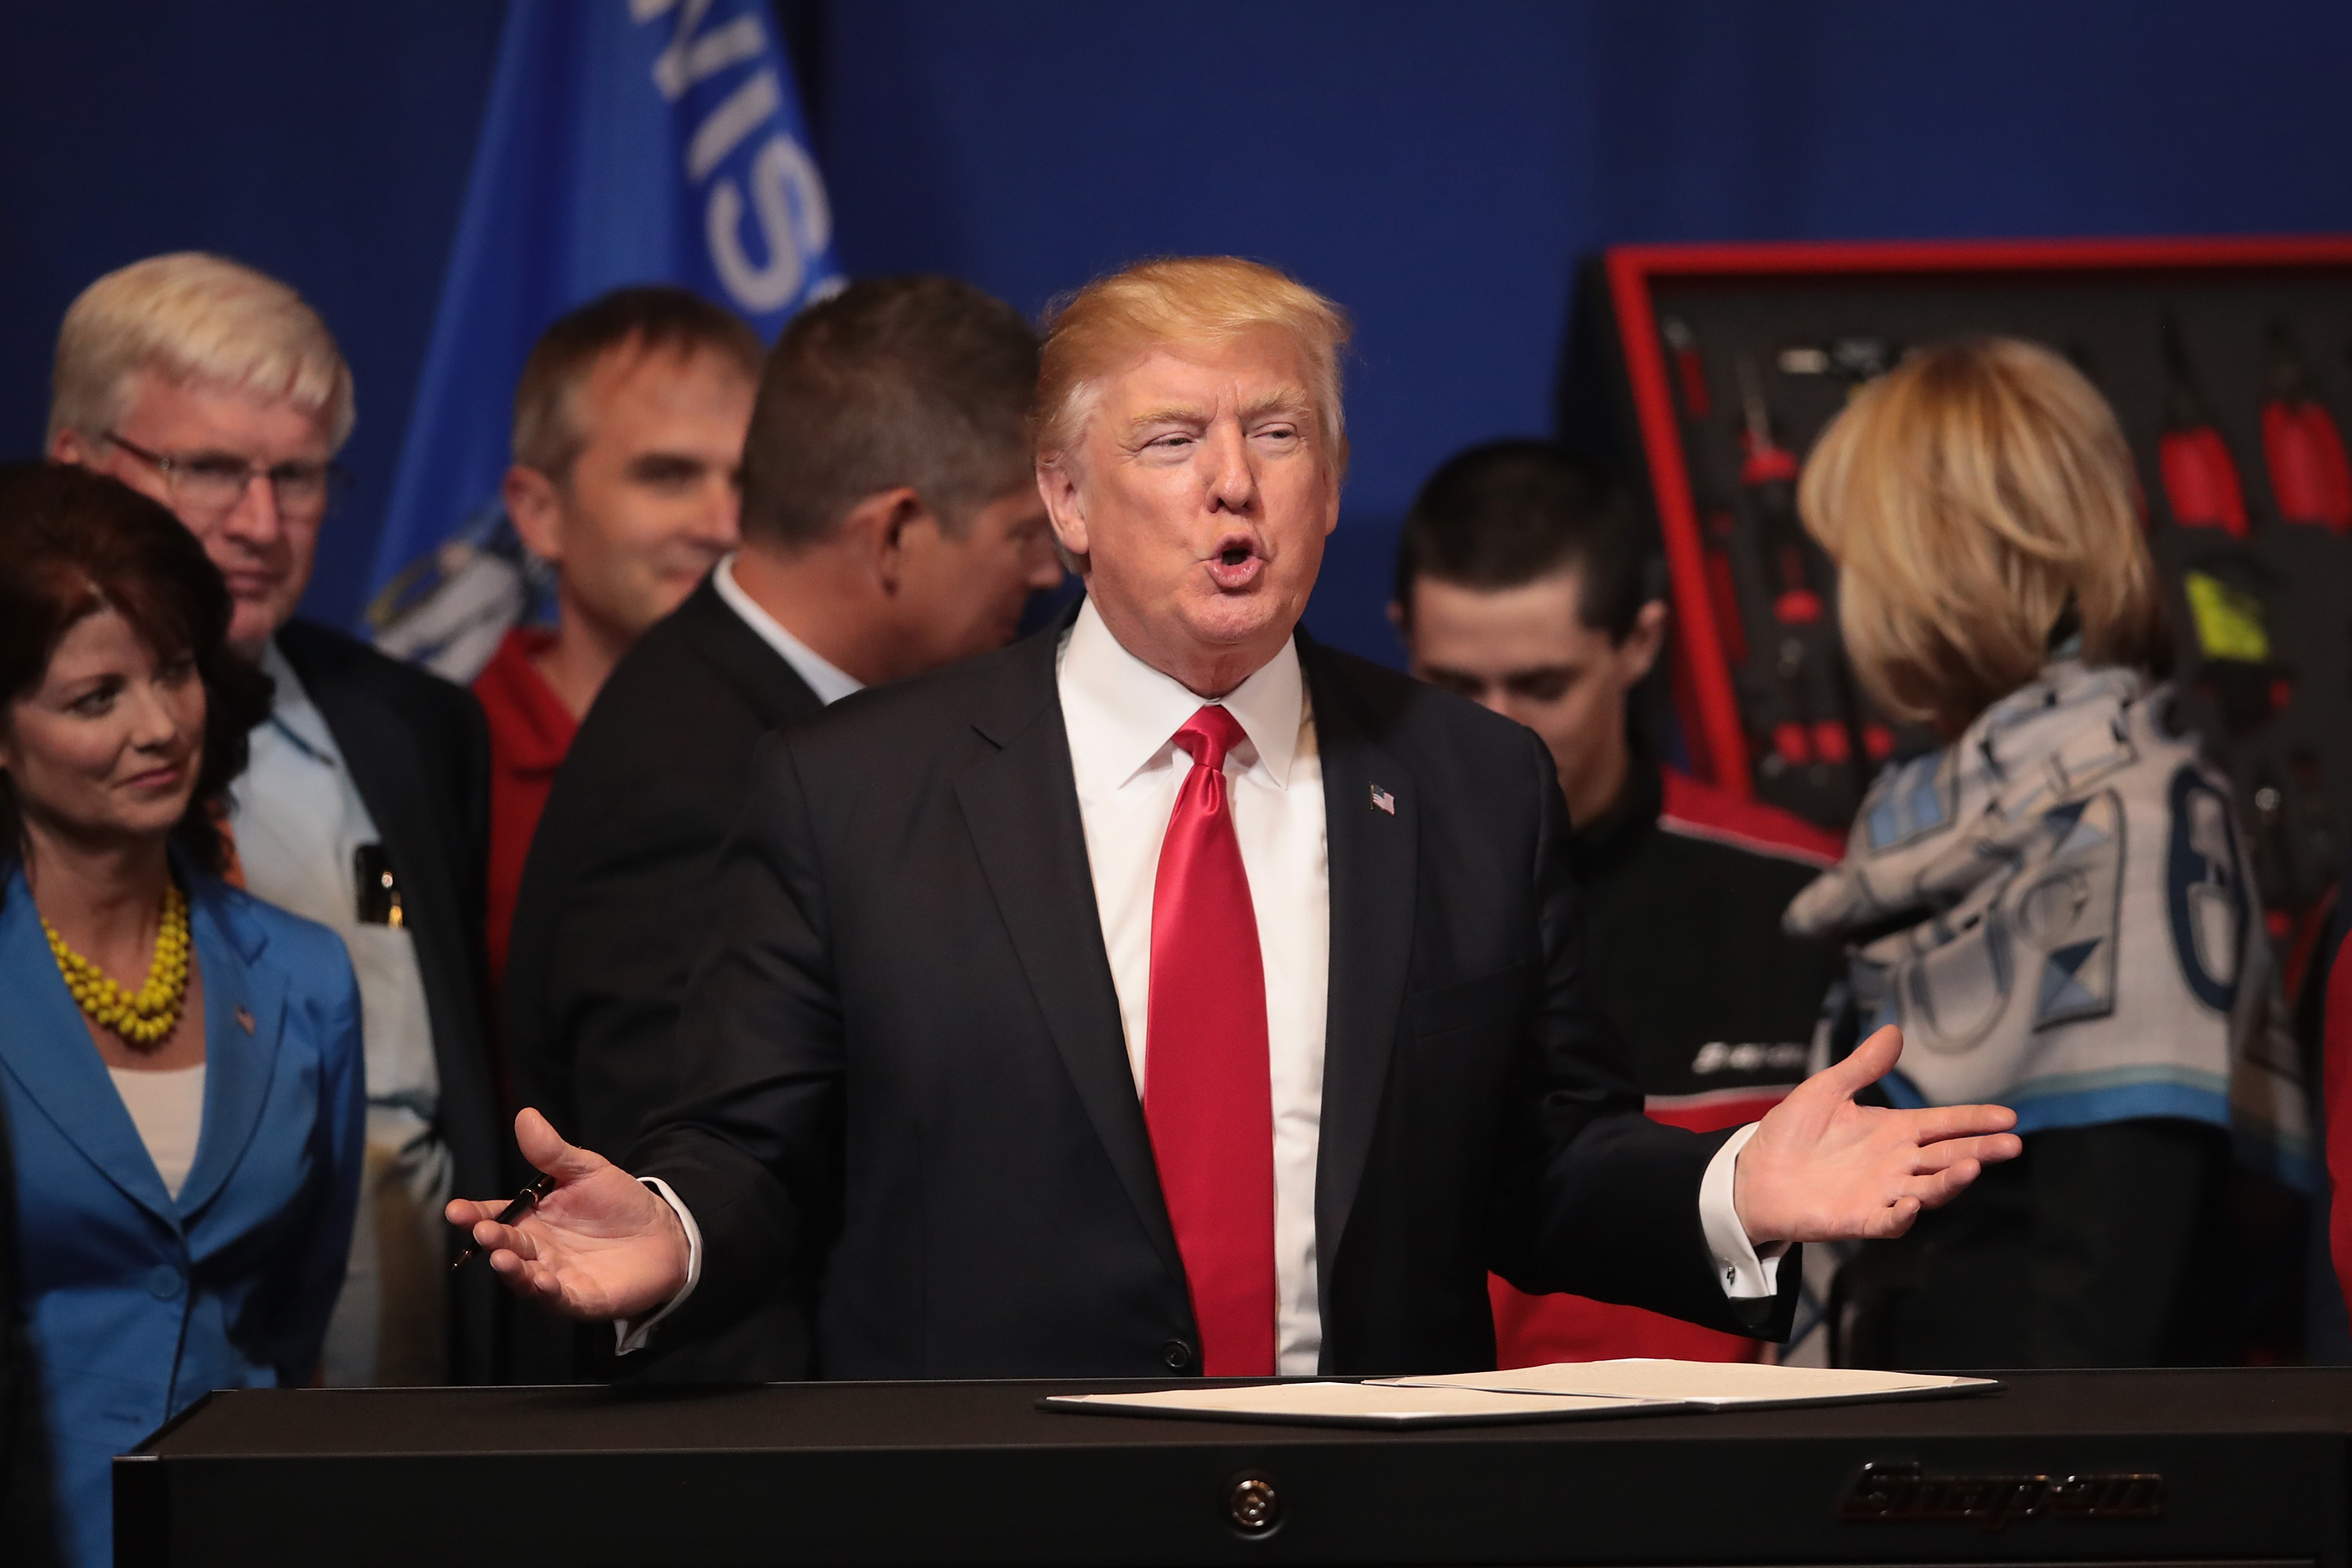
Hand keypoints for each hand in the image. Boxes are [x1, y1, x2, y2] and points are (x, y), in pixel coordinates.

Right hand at [443, 1108, 690, 1320]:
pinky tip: (541, 1281)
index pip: (495, 1217)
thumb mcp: (586, 1170)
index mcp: (532, 1219)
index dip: (474, 1215)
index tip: (455, 1210)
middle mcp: (537, 1250)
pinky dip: (547, 1292)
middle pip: (507, 1246)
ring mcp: (556, 1276)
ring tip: (501, 1258)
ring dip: (512, 1270)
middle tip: (483, 1232)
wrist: (663, 1233)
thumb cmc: (618, 1202)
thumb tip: (525, 1115)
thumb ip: (553, 1151)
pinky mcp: (581, 1298)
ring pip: (525, 1277)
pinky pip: (559, 1299)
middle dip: (493, 1240)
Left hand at [1733, 1025, 2019, 1244]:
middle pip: (1947, 1157)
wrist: (1755, 1173)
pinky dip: (1901, 1216)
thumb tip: (1894, 1031)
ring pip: (1927, 1189)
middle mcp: (1896, 1164)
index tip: (2008, 1118)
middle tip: (2011, 1145)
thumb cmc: (1792, 1132)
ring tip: (1971, 1168)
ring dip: (1949, 1182)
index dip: (1974, 1121)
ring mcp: (1881, 1193)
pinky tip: (1912, 1205)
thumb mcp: (1827, 1089)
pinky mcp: (1859, 1219)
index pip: (1943, 1125)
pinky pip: (1887, 1222)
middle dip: (1980, 1151)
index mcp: (1893, 1131)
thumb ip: (1862, 1066)